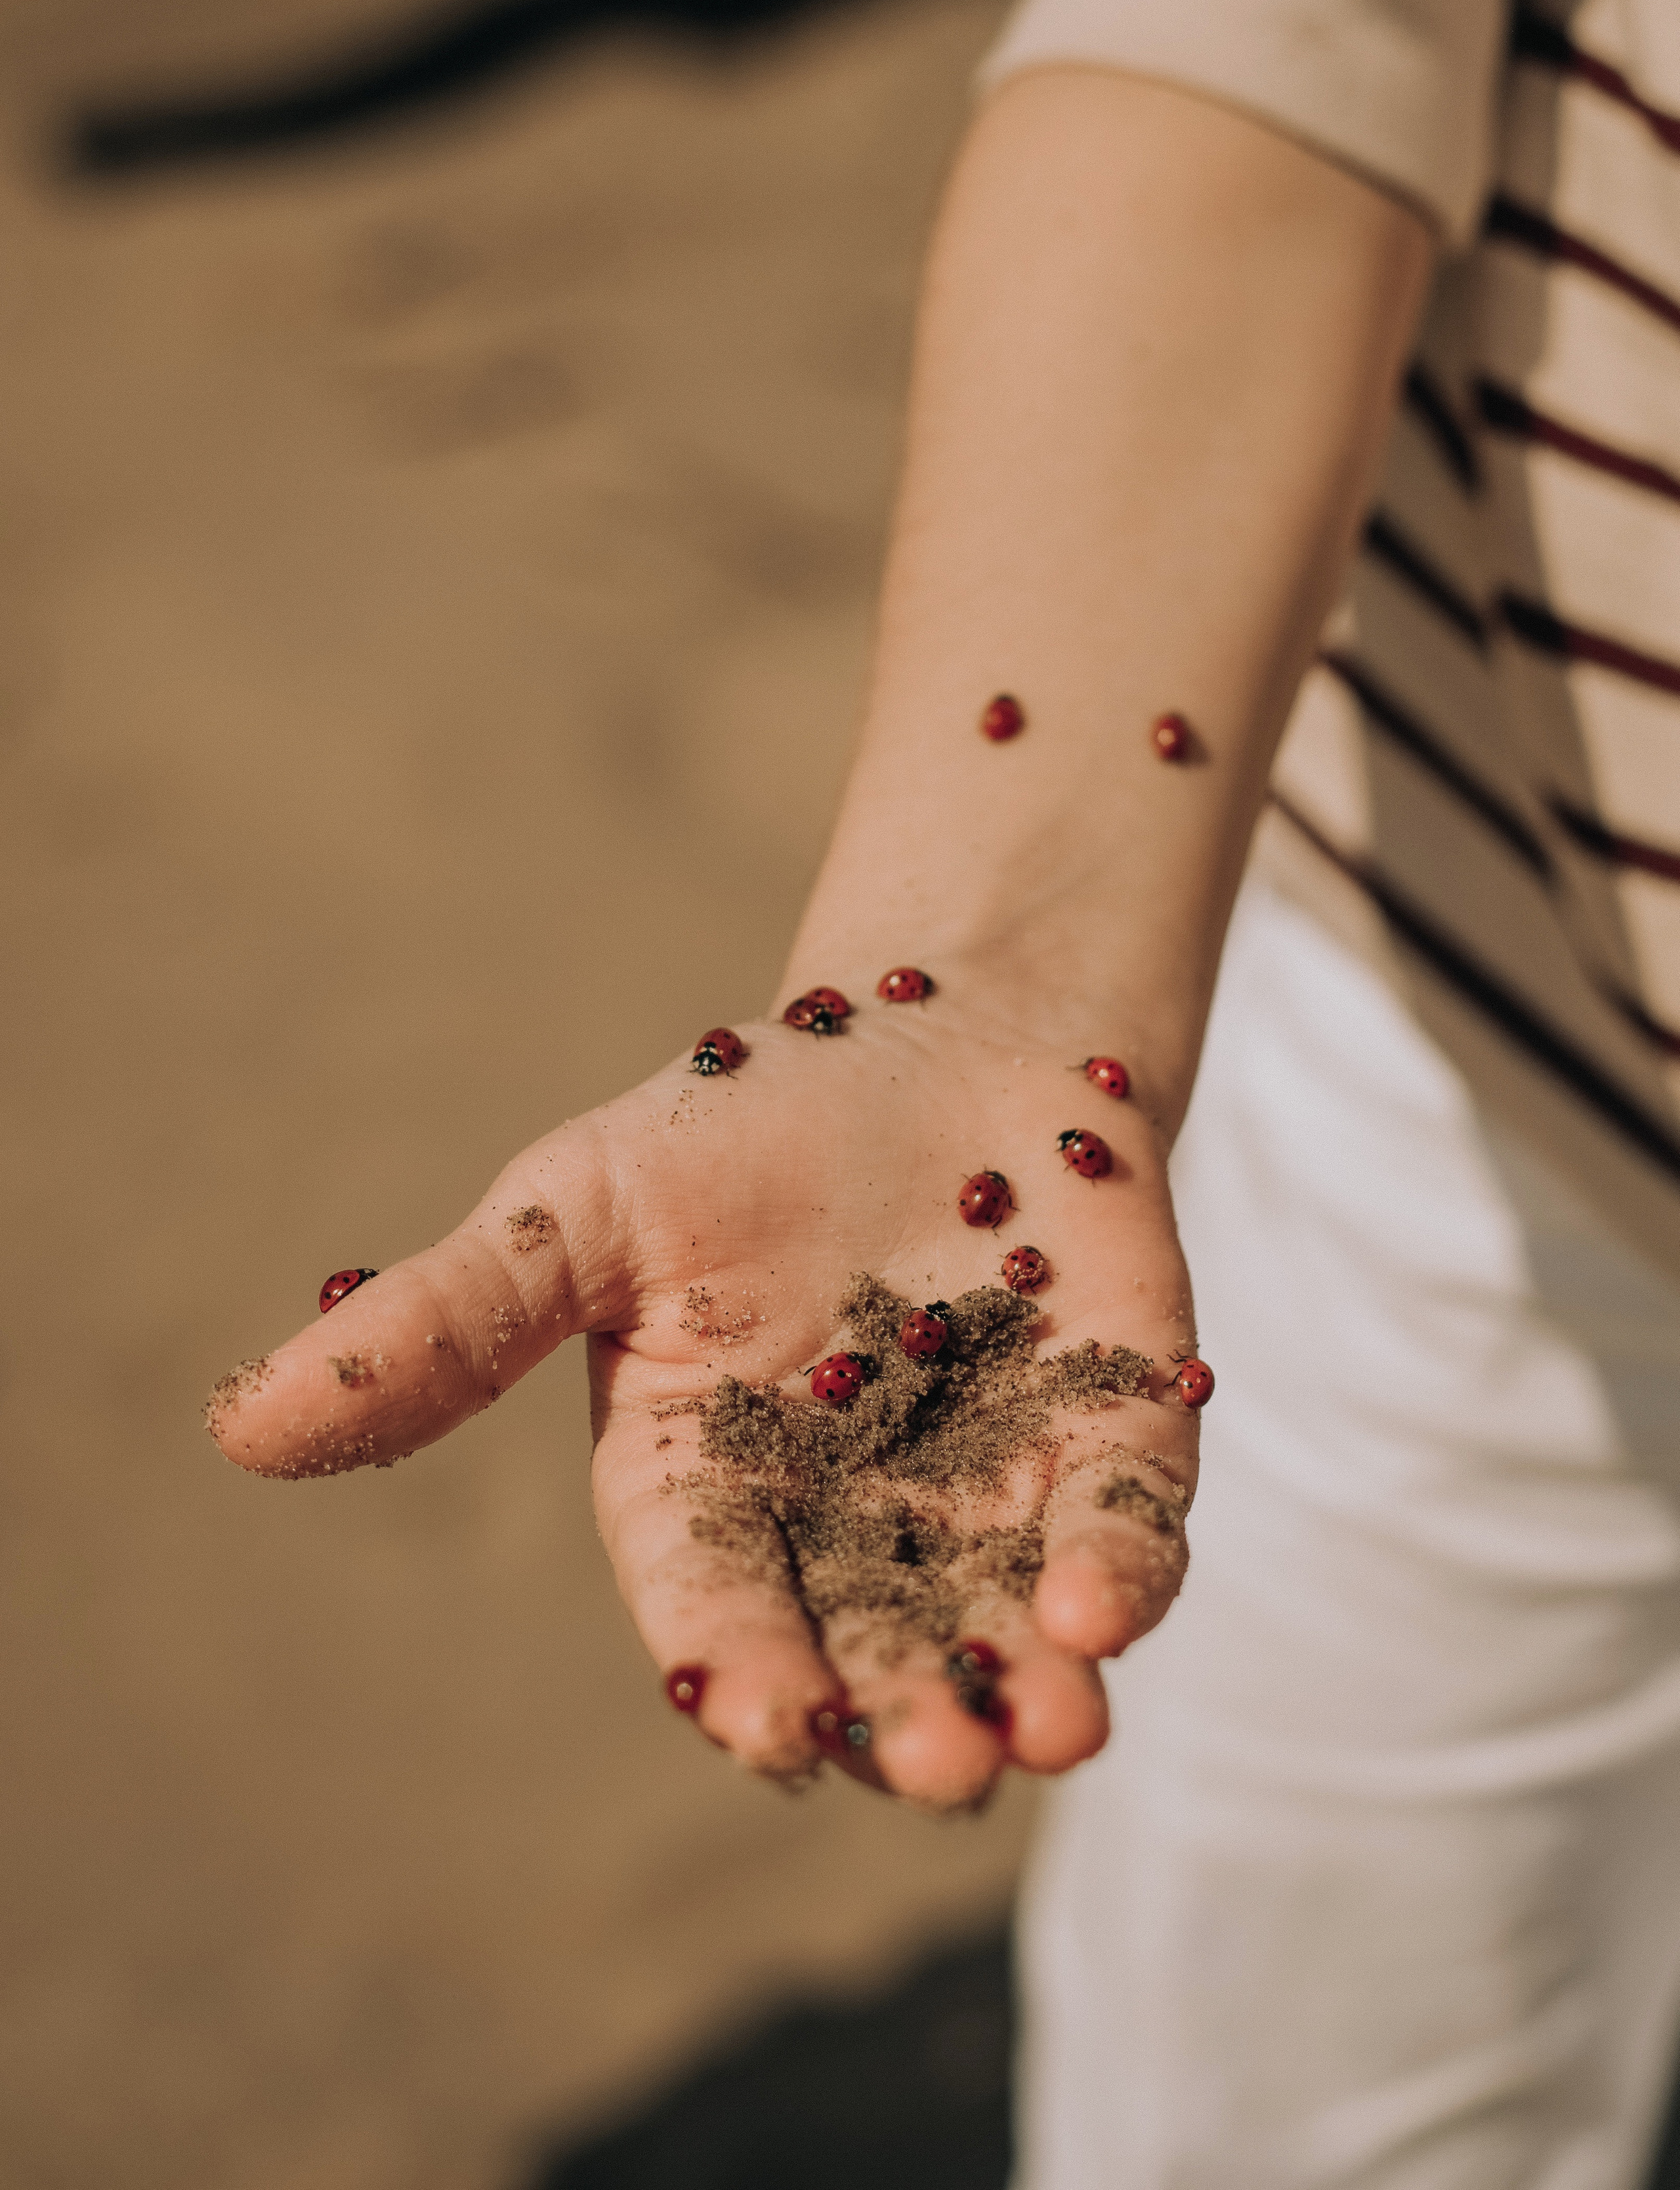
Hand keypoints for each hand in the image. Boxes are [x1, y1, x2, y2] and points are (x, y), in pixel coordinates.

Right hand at [208, 992, 1201, 1810]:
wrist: (937, 1035)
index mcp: (712, 1484)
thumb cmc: (735, 1131)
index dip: (739, 1666)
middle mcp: (856, 1521)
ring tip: (1048, 1723)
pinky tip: (1111, 1604)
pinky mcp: (1113, 1428)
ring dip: (1029, 1688)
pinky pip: (1125, 1522)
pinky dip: (1126, 1567)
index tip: (768, 1723)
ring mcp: (995, 1484)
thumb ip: (452, 1325)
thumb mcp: (579, 1209)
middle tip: (932, 1761)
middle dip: (902, 1713)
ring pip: (1006, 1626)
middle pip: (875, 1650)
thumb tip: (242, 1426)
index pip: (717, 1601)